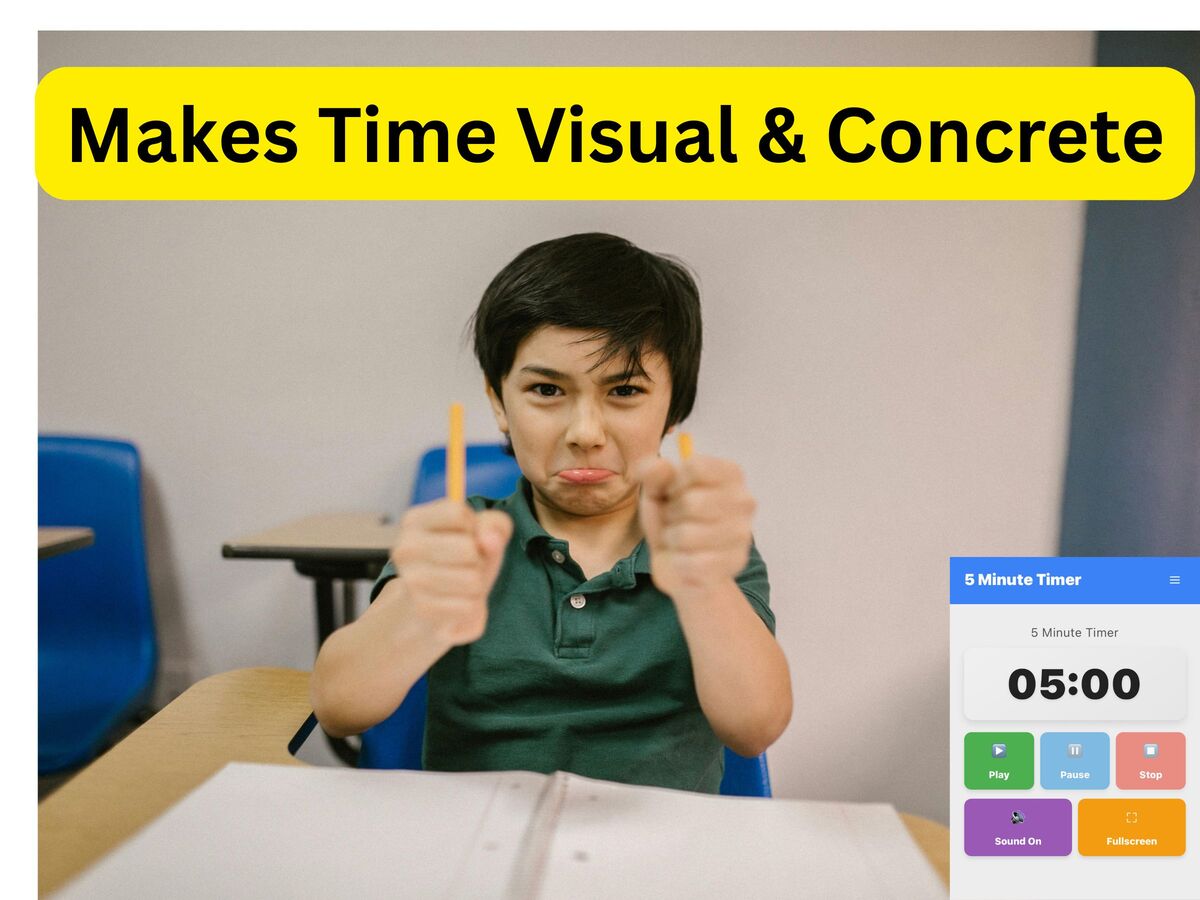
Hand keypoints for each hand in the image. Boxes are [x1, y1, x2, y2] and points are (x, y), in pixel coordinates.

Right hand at [388, 499, 512, 646]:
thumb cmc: (461, 559)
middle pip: (467, 548)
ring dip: (477, 584)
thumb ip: (495, 525)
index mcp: (414, 520)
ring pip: (472, 580)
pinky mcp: (423, 610)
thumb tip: (490, 540)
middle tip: (465, 565)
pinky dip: (473, 606)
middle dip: (478, 558)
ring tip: (461, 584)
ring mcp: (411, 580)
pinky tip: (457, 602)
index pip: (457, 513)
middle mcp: (405, 548)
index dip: (472, 526)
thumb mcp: (483, 533)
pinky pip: (469, 606)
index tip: (464, 536)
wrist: (434, 604)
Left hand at [635, 454, 755, 601]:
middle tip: (677, 521)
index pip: (695, 466)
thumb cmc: (673, 520)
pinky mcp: (734, 563)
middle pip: (691, 502)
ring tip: (680, 541)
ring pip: (686, 535)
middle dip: (672, 515)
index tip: (674, 493)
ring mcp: (743, 533)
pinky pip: (690, 561)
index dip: (674, 482)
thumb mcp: (656, 491)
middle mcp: (744, 500)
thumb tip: (659, 465)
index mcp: (730, 473)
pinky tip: (687, 559)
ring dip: (673, 540)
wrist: (681, 566)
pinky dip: (679, 563)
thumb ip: (653, 474)